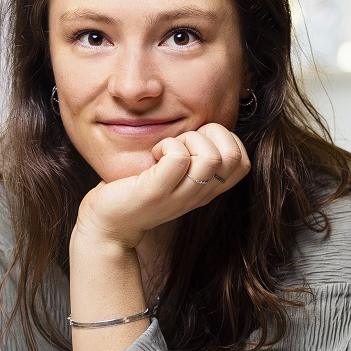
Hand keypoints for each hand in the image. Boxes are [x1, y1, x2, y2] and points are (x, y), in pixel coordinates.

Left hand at [74, 123, 249, 250]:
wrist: (108, 225)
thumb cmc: (138, 191)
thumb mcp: (175, 175)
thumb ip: (193, 158)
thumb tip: (205, 126)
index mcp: (207, 190)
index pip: (243, 162)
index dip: (226, 140)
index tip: (197, 143)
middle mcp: (199, 195)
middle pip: (233, 156)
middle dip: (210, 134)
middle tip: (182, 142)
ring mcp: (179, 196)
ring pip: (210, 156)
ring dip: (187, 139)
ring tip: (166, 149)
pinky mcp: (156, 192)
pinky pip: (178, 158)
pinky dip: (167, 145)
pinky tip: (154, 154)